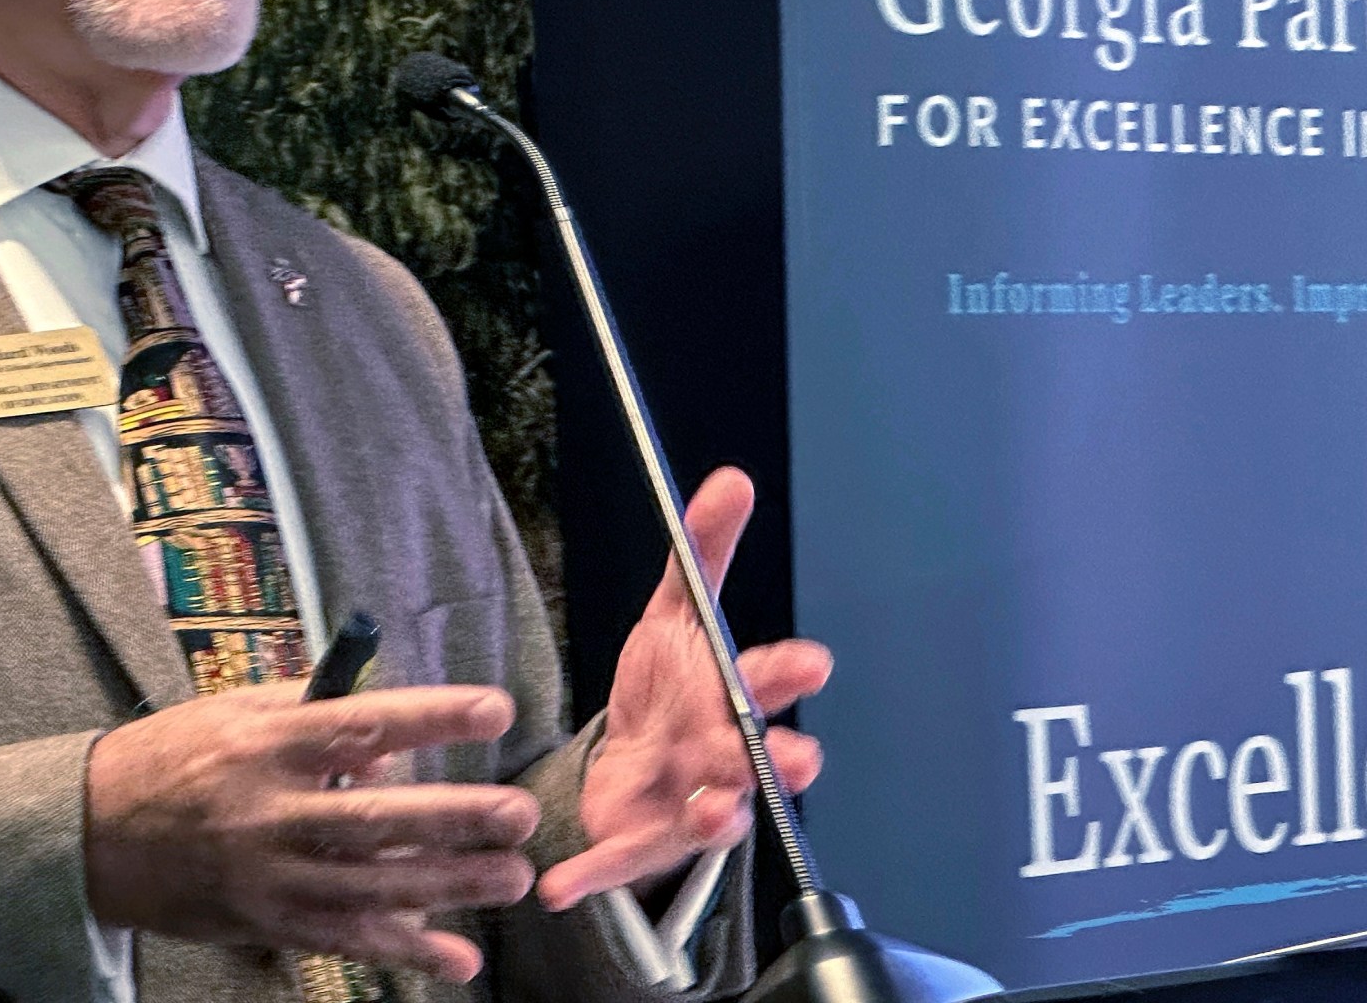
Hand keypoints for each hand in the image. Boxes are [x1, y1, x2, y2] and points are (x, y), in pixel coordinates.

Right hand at [85, 681, 540, 982]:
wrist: (92, 832)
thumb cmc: (173, 758)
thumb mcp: (232, 714)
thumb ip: (310, 715)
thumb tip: (391, 739)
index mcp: (262, 742)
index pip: (361, 725)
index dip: (432, 718)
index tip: (495, 711)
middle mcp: (266, 809)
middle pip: (375, 818)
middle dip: (455, 819)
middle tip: (521, 814)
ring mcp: (266, 873)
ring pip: (371, 886)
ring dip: (448, 886)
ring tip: (513, 877)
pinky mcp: (265, 920)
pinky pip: (345, 940)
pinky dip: (405, 952)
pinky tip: (458, 959)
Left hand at [536, 467, 834, 910]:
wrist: (628, 769)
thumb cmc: (666, 693)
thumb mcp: (674, 616)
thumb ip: (702, 553)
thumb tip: (730, 480)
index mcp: (729, 700)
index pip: (766, 683)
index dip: (787, 672)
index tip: (810, 659)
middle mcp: (720, 761)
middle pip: (754, 759)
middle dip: (774, 757)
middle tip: (792, 755)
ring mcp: (685, 808)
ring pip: (711, 818)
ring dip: (716, 816)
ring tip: (714, 811)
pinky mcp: (638, 847)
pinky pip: (616, 865)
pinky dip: (591, 877)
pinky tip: (558, 888)